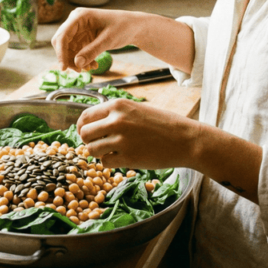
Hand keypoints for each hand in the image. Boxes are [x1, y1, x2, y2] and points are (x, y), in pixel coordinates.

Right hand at [51, 8, 139, 71]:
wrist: (133, 27)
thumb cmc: (123, 27)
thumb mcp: (108, 40)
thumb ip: (92, 51)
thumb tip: (77, 63)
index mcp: (79, 16)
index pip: (62, 36)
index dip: (61, 53)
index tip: (64, 68)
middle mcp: (75, 22)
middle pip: (62, 43)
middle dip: (68, 58)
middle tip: (79, 71)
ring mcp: (79, 30)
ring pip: (68, 50)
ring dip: (76, 61)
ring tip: (90, 68)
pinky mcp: (83, 38)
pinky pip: (76, 52)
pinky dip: (82, 60)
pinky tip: (93, 65)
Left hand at [76, 99, 201, 169]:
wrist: (185, 139)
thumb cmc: (163, 124)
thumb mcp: (137, 109)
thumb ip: (115, 114)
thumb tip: (92, 124)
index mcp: (118, 105)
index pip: (86, 116)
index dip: (81, 127)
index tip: (85, 133)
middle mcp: (117, 120)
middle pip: (84, 134)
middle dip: (88, 141)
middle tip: (97, 145)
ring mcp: (122, 140)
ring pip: (92, 149)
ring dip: (97, 153)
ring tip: (110, 152)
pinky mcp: (128, 158)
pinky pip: (105, 162)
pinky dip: (108, 162)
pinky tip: (120, 159)